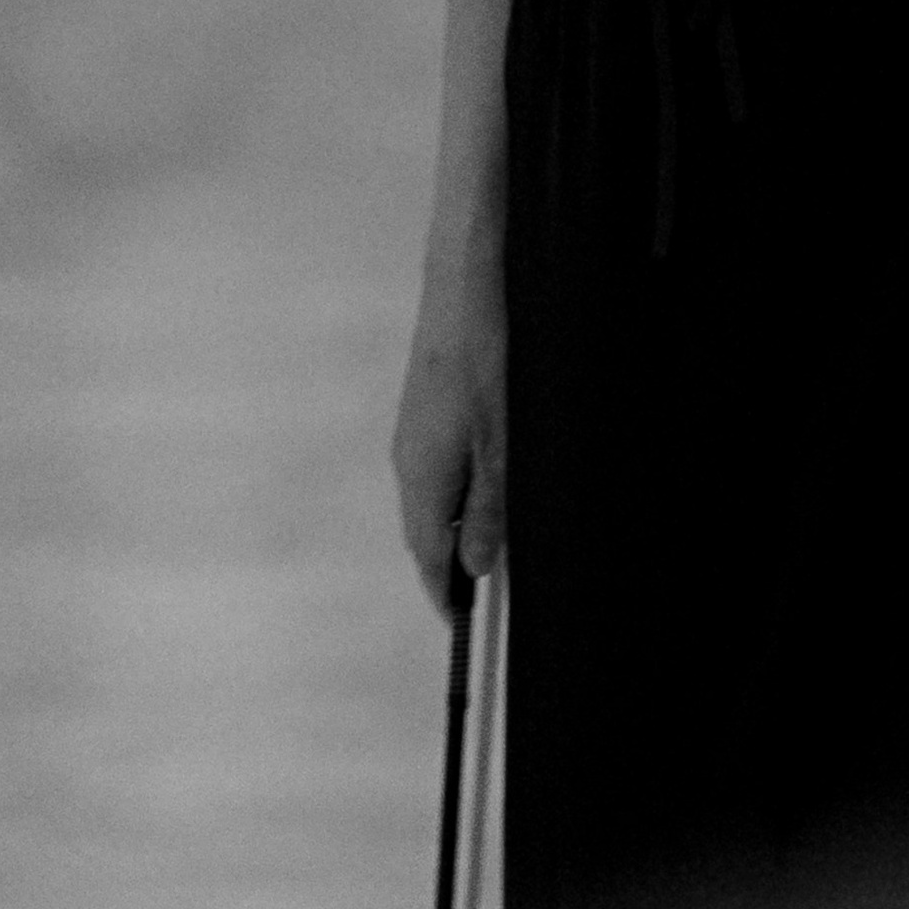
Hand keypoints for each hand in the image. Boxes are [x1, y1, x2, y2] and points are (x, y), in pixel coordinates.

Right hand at [392, 245, 505, 615]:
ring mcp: (413, 430)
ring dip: (457, 528)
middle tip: (488, 600)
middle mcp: (407, 458)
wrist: (466, 276)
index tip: (466, 631)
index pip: (426, 557)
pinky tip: (491, 486)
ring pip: (432, 499)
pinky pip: (437, 469)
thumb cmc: (487, 356)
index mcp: (421, 476)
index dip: (447, 597)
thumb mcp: (500, 441)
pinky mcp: (426, 406)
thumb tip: (474, 567)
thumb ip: (488, 508)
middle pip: (425, 532)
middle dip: (451, 568)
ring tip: (496, 548)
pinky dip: (459, 493)